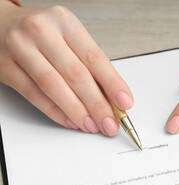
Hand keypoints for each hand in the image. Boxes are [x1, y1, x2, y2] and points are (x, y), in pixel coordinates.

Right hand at [0, 2, 133, 135]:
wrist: (0, 23)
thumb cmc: (43, 33)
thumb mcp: (68, 37)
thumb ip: (88, 64)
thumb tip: (111, 98)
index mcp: (65, 22)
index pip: (95, 58)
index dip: (112, 83)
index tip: (125, 103)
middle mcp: (42, 32)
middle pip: (76, 74)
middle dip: (97, 104)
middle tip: (110, 123)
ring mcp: (21, 48)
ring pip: (54, 86)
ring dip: (77, 111)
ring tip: (92, 125)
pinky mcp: (5, 66)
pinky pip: (33, 94)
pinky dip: (55, 111)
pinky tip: (70, 121)